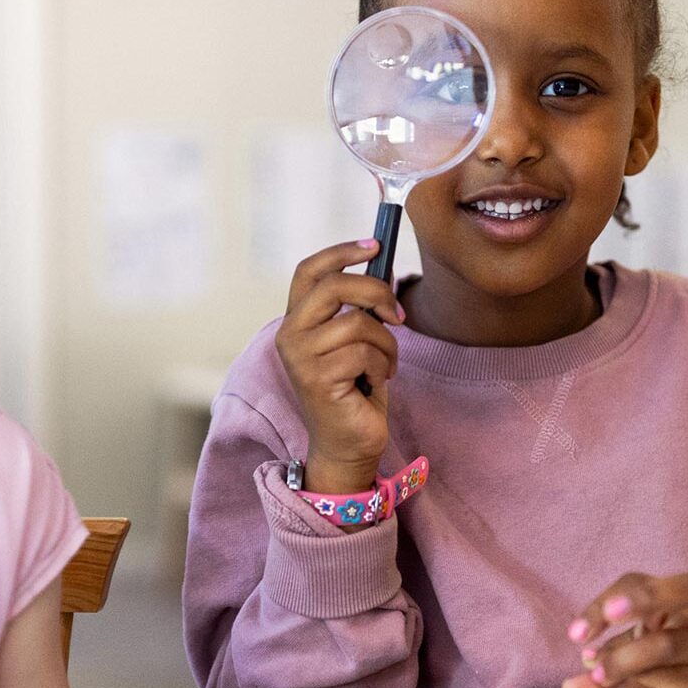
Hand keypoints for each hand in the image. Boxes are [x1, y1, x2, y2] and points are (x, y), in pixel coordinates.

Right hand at [273, 240, 404, 492]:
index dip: (341, 252)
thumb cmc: (355, 390)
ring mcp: (300, 357)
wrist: (348, 443)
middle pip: (336, 286)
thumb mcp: (356, 340)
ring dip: (386, 344)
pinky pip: (365, 352)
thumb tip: (383, 267)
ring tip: (382, 366)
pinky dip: (382, 365)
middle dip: (377, 293)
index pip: (309, 271)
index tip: (374, 244)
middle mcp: (290, 335)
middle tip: (398, 315)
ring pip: (359, 323)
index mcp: (296, 321)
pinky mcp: (317, 379)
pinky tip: (373, 383)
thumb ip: (358, 307)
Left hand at [561, 574, 687, 687]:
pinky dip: (635, 683)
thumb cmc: (659, 662)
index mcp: (670, 595)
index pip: (637, 583)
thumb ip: (601, 665)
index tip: (576, 635)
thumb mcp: (625, 656)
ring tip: (598, 675)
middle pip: (683, 589)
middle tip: (610, 614)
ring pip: (665, 644)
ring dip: (624, 660)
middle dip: (641, 599)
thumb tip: (570, 687)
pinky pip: (668, 677)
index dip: (604, 600)